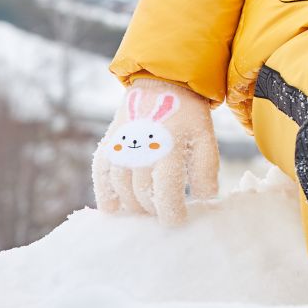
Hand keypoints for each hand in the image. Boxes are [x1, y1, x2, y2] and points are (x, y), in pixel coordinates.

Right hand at [93, 79, 219, 225]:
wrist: (162, 86)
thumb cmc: (188, 117)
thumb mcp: (205, 139)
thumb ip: (205, 169)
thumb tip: (206, 198)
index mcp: (168, 149)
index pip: (165, 192)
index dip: (171, 212)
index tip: (178, 221)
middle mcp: (140, 151)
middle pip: (143, 195)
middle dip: (156, 209)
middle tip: (166, 211)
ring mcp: (120, 149)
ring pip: (122, 191)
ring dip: (135, 205)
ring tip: (148, 209)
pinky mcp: (108, 147)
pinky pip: (101, 177)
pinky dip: (106, 195)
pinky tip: (114, 208)